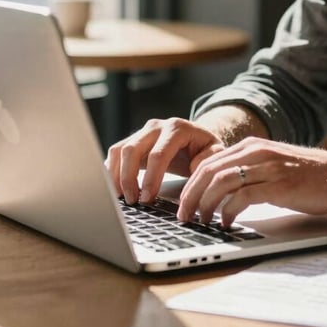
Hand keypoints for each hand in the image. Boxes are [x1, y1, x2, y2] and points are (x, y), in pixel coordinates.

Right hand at [106, 117, 224, 204]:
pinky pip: (115, 153)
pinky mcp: (132, 139)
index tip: (147, 198)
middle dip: (129, 178)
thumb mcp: (214, 152)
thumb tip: (193, 170)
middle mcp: (157, 126)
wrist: (195, 137)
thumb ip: (207, 160)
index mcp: (177, 128)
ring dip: (117, 176)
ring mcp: (142, 131)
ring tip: (122, 198)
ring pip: (120, 150)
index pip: (158, 154)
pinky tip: (115, 188)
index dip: (151, 178)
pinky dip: (112, 171)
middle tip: (132, 201)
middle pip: (133, 149)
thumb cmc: (204, 148)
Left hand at [177, 137, 326, 226]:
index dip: (190, 184)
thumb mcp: (272, 165)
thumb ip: (248, 170)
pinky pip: (243, 197)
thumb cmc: (308, 174)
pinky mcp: (279, 185)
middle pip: (209, 170)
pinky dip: (228, 211)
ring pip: (221, 182)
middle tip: (184, 216)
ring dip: (205, 204)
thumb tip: (219, 193)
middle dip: (190, 195)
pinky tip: (226, 222)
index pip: (208, 161)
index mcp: (252, 146)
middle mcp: (257, 152)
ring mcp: (268, 167)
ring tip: (201, 221)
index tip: (182, 203)